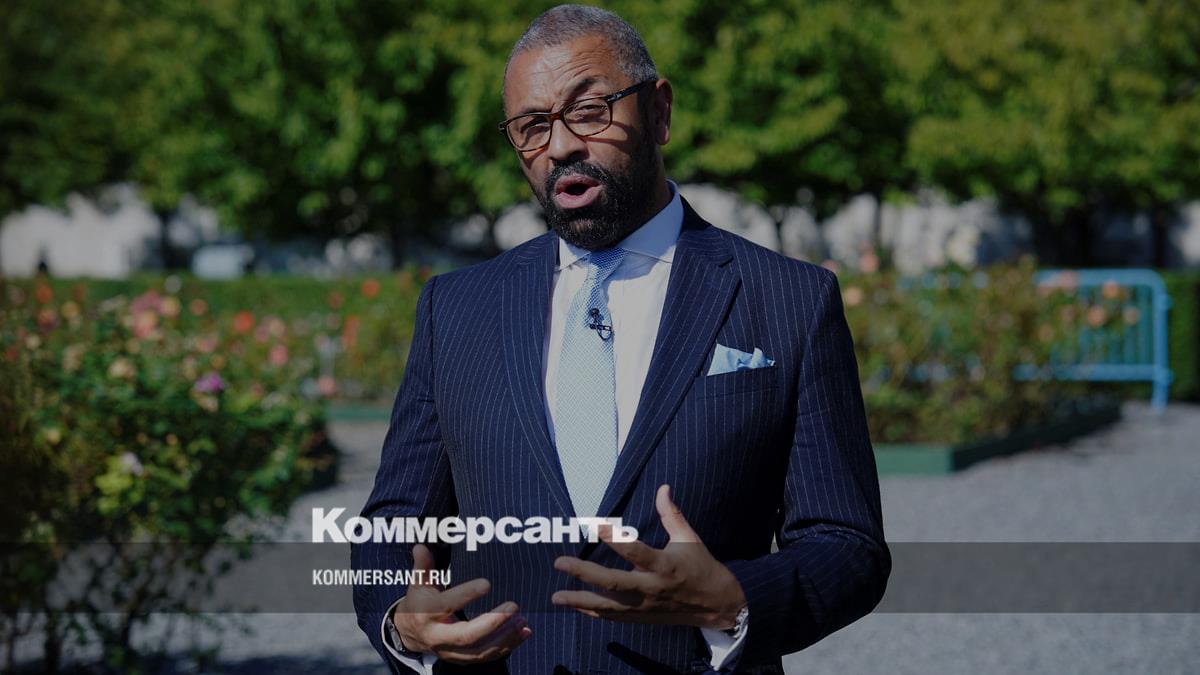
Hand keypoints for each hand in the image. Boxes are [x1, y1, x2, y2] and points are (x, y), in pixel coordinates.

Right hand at [390, 544, 531, 663]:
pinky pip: (486, 657)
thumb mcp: (418, 583)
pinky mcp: (461, 659)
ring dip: (504, 637)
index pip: (447, 604)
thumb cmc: (420, 602)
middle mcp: (438, 636)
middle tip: (513, 606)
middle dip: (493, 622)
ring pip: (479, 651)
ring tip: (522, 620)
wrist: (411, 633)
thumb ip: (423, 566)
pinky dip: (507, 647)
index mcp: (427, 613)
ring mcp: (450, 651)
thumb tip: (421, 547)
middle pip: (466, 635)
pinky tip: (523, 633)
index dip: (466, 595)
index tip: (487, 583)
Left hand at [551, 485, 746, 629]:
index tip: (596, 526)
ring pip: (609, 606)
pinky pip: (614, 617)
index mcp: (665, 566)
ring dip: (581, 601)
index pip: (636, 551)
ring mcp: (645, 607)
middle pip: (614, 583)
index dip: (616, 539)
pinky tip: (575, 606)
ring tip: (555, 596)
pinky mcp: (642, 617)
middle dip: (584, 574)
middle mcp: (652, 588)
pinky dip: (593, 612)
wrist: (716, 606)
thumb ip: (672, 515)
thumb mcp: (689, 538)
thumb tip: (663, 488)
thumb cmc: (701, 566)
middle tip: (560, 563)